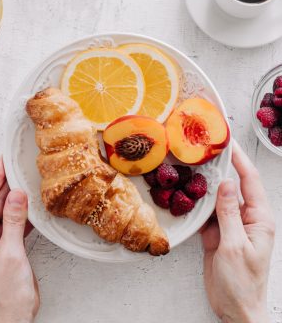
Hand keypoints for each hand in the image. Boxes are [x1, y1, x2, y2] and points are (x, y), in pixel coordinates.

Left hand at [0, 158, 39, 322]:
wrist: (15, 315)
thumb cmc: (6, 293)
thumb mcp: (10, 253)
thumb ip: (14, 220)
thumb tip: (17, 193)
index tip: (3, 161)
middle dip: (6, 184)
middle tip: (18, 164)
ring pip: (5, 209)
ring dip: (17, 196)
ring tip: (26, 178)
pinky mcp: (7, 243)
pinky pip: (14, 220)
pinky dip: (24, 211)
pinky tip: (32, 201)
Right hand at [201, 141, 274, 322]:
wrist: (234, 309)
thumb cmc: (242, 283)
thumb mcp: (234, 246)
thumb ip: (229, 213)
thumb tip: (226, 184)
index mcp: (259, 219)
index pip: (250, 182)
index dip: (240, 160)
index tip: (229, 143)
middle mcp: (246, 218)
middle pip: (234, 186)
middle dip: (222, 168)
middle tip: (208, 150)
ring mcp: (231, 226)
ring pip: (218, 199)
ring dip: (207, 186)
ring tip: (195, 168)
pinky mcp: (218, 234)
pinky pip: (208, 213)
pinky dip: (199, 205)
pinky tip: (190, 195)